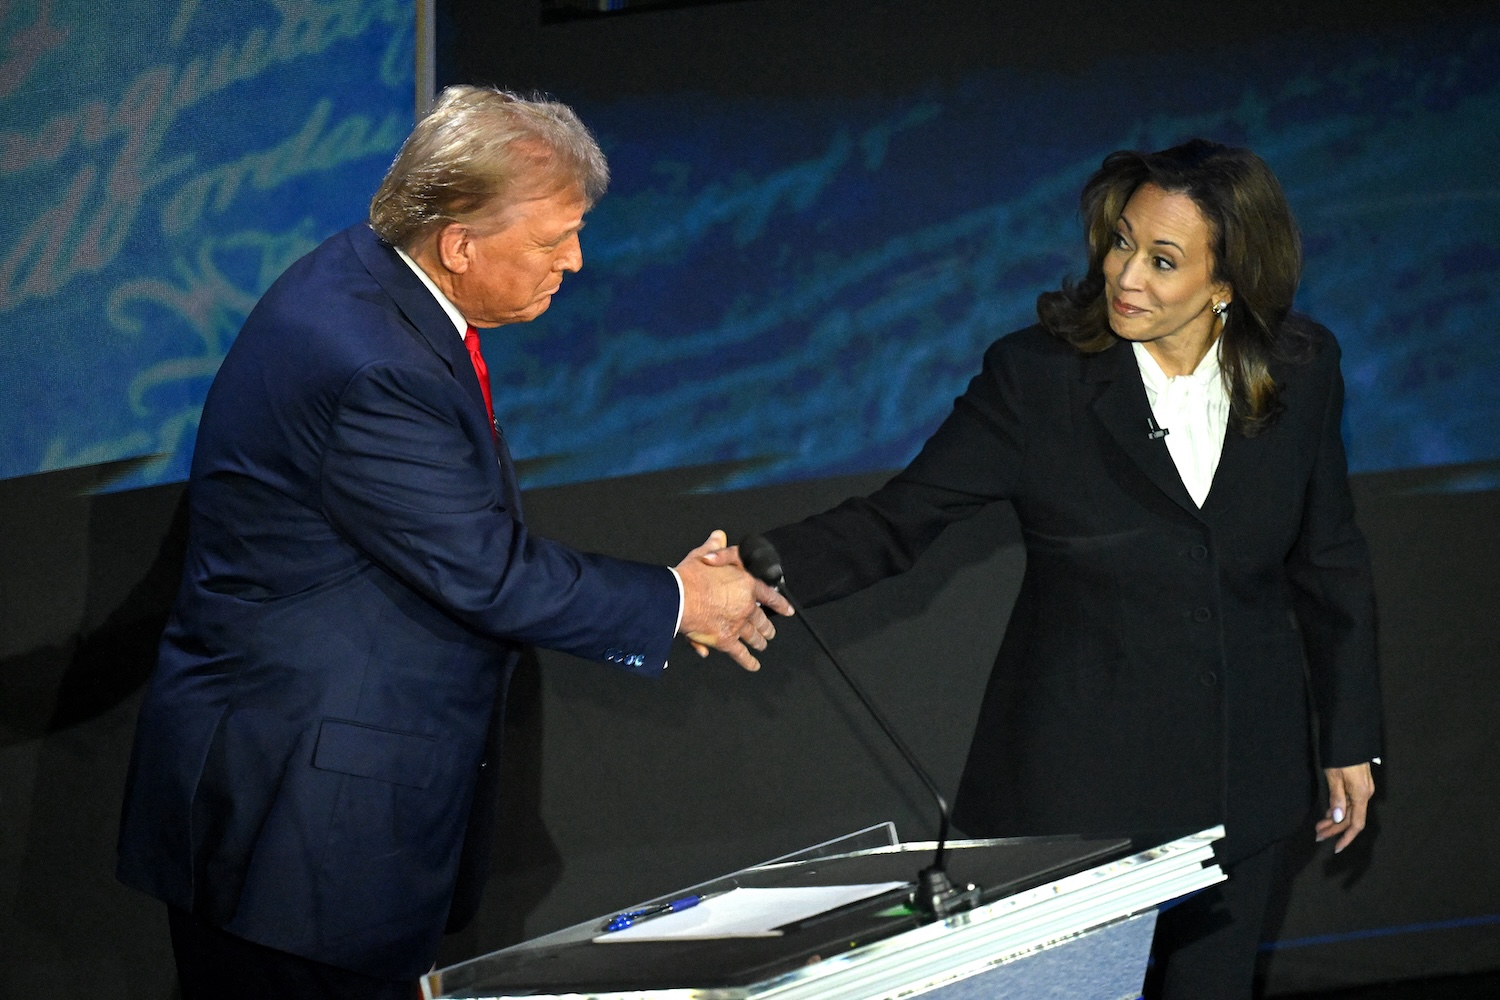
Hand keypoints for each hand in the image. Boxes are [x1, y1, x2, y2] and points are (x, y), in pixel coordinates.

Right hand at [674, 531, 791, 670]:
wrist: (678, 597)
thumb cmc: (689, 576)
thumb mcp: (702, 555)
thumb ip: (714, 547)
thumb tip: (719, 536)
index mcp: (745, 584)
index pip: (769, 594)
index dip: (780, 603)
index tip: (788, 611)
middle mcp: (746, 606)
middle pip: (761, 619)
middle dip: (766, 627)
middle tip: (770, 632)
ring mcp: (738, 625)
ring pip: (753, 636)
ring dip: (759, 642)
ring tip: (762, 645)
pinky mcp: (726, 640)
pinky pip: (740, 653)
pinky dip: (748, 661)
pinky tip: (754, 665)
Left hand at [1316, 762, 1374, 852]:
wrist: (1349, 735)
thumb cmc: (1341, 756)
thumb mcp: (1335, 777)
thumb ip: (1337, 798)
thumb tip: (1337, 819)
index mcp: (1361, 795)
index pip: (1356, 824)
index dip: (1346, 837)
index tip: (1336, 849)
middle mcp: (1364, 794)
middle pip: (1351, 818)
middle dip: (1334, 829)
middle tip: (1317, 834)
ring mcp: (1362, 789)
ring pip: (1349, 811)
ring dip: (1334, 820)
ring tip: (1319, 826)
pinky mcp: (1358, 784)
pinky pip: (1349, 802)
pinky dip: (1338, 809)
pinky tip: (1327, 813)